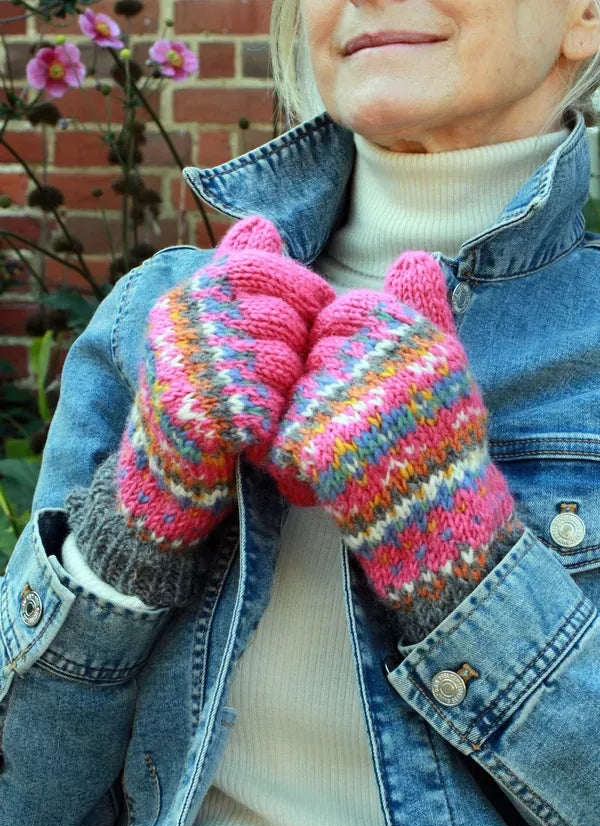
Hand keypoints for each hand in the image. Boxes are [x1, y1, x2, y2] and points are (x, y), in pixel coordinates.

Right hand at [118, 215, 334, 547]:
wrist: (167, 476)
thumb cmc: (208, 398)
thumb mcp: (216, 330)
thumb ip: (240, 277)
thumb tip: (262, 222)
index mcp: (189, 296)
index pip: (266, 269)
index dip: (306, 296)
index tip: (321, 320)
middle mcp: (184, 324)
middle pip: (283, 319)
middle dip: (305, 350)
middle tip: (301, 378)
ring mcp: (190, 368)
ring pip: (283, 363)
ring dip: (295, 392)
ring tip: (282, 408)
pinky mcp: (202, 414)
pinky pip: (272, 408)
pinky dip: (280, 426)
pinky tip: (268, 435)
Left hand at [269, 252, 523, 643]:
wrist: (441, 517)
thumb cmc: (440, 438)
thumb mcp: (444, 364)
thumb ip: (424, 309)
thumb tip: (415, 255)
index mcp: (405, 328)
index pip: (334, 316)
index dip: (340, 357)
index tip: (369, 392)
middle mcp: (376, 356)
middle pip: (308, 354)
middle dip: (320, 390)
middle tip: (362, 428)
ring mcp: (345, 399)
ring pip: (290, 395)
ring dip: (305, 425)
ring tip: (349, 453)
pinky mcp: (319, 444)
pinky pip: (280, 439)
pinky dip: (295, 464)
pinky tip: (332, 478)